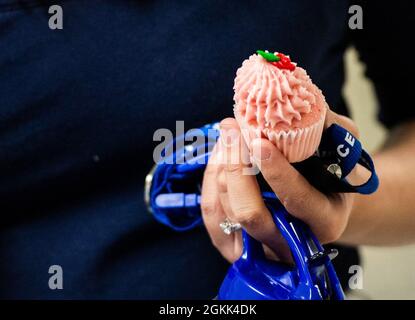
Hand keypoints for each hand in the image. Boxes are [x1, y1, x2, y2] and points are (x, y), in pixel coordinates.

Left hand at [201, 111, 359, 262]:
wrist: (317, 204)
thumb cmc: (332, 175)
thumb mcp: (343, 150)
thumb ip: (330, 130)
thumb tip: (300, 102)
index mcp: (324, 222)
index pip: (297, 201)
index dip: (277, 172)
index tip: (259, 141)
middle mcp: (290, 243)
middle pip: (250, 213)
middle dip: (236, 168)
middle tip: (232, 129)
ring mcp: (259, 248)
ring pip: (227, 211)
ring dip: (221, 168)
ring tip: (227, 135)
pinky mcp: (233, 245)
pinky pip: (212, 214)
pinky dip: (211, 180)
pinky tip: (220, 155)